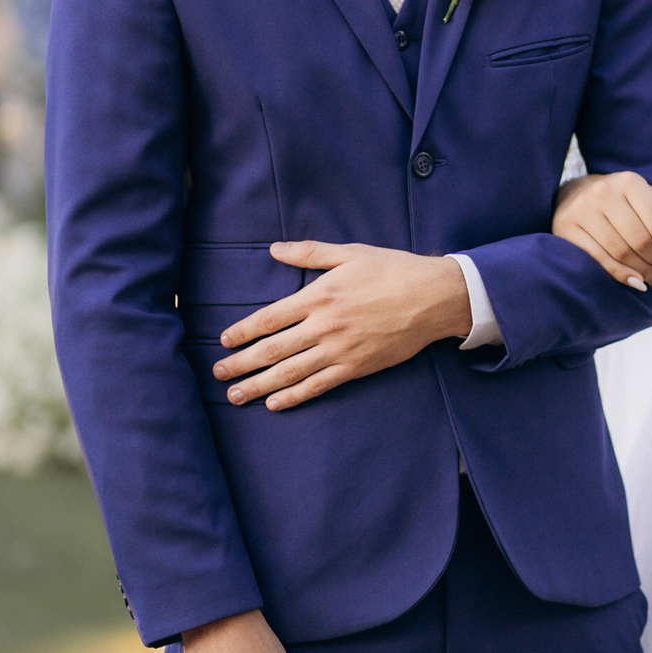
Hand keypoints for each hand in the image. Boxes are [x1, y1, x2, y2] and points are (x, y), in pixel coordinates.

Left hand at [214, 242, 471, 409]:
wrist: (433, 297)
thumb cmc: (393, 270)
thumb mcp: (350, 253)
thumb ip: (310, 252)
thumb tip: (275, 248)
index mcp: (319, 295)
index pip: (270, 317)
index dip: (243, 331)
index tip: (224, 341)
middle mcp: (324, 325)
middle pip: (273, 349)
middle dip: (241, 364)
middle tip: (218, 375)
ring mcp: (340, 349)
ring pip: (290, 372)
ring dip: (259, 386)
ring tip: (236, 396)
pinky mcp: (357, 367)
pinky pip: (319, 385)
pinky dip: (294, 396)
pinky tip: (275, 403)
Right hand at [553, 172, 651, 291]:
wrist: (574, 194)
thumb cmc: (623, 200)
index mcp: (630, 182)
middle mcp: (604, 192)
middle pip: (641, 240)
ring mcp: (582, 210)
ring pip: (620, 252)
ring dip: (643, 272)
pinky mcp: (565, 227)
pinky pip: (598, 259)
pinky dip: (621, 274)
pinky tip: (636, 283)